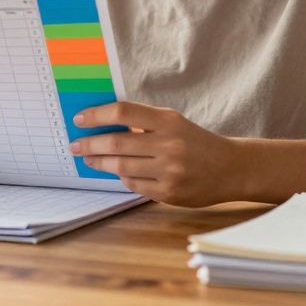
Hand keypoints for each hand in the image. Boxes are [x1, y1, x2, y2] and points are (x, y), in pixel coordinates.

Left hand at [69, 101, 239, 206]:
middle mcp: (169, 145)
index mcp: (168, 121)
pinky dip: (122, 177)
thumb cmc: (195, 141)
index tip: (79, 119)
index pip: (123, 112)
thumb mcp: (174, 123)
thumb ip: (143, 123)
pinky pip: (133, 185)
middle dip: (89, 144)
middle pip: (116, 143)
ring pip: (121, 167)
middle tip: (74, 145)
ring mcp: (169, 171)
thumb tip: (102, 123)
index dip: (96, 114)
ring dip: (98, 162)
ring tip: (88, 159)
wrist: (231, 168)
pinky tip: (117, 172)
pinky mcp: (169, 193)